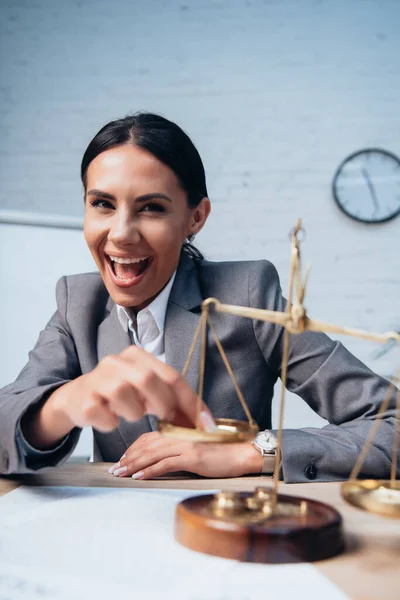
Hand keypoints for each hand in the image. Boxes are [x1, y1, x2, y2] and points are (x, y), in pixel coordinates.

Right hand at [47, 346, 209, 434]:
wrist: (77, 398)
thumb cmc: (120, 395)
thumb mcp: (146, 391)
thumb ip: (171, 400)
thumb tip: (202, 423)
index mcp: (137, 356)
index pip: (171, 376)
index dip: (190, 402)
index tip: (204, 424)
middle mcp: (116, 362)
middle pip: (148, 379)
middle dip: (164, 405)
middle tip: (167, 421)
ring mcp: (98, 379)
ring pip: (125, 395)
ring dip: (134, 413)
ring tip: (130, 413)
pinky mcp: (85, 400)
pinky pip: (106, 417)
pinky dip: (112, 423)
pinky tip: (110, 419)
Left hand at [108, 431, 262, 478]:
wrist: (242, 454)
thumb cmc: (221, 453)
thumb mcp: (196, 448)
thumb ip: (179, 449)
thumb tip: (162, 460)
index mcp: (180, 431)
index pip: (150, 437)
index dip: (134, 447)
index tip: (123, 459)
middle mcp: (180, 435)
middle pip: (147, 444)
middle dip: (128, 457)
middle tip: (115, 469)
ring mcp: (186, 444)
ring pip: (152, 453)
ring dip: (134, 465)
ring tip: (121, 474)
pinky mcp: (192, 456)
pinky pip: (165, 464)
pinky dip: (149, 470)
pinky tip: (139, 477)